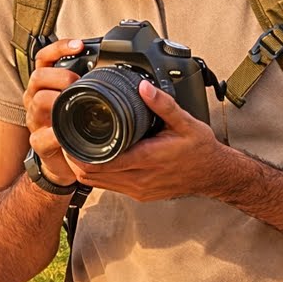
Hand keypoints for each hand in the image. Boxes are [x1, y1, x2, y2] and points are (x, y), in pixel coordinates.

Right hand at [23, 38, 84, 185]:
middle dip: (58, 75)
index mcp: (46, 85)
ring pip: (36, 101)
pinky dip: (53, 134)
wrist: (66, 161)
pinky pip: (41, 136)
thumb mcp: (81, 101)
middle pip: (37, 76)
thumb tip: (117, 67)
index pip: (44, 58)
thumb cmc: (75, 126)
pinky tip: (64, 132)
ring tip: (71, 101)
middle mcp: (36, 98)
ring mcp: (36, 120)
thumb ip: (91, 84)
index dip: (59, 48)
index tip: (79, 45)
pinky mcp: (39, 142)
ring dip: (54, 99)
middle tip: (76, 80)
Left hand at [67, 80, 225, 201]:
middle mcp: (140, 179)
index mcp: (147, 159)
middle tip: (66, 140)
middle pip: (92, 175)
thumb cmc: (200, 149)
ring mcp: (138, 190)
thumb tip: (142, 87)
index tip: (68, 137)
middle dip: (74, 159)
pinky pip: (110, 187)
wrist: (215, 174)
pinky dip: (98, 175)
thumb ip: (162, 104)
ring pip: (97, 184)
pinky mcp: (140, 194)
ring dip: (84, 168)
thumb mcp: (185, 122)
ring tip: (76, 148)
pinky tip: (96, 159)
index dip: (78, 152)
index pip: (100, 162)